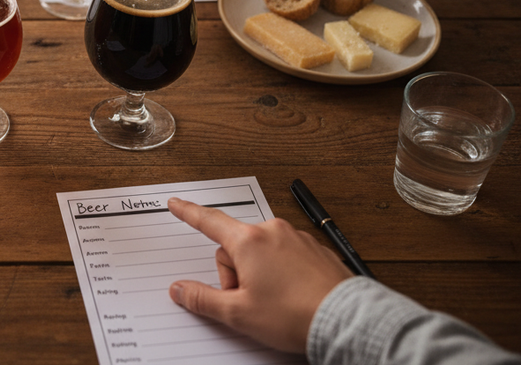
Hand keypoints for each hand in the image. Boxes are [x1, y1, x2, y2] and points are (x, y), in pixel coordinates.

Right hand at [166, 197, 351, 353]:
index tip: (176, 204)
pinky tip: (292, 295)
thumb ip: (202, 299)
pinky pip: (285, 255)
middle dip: (234, 273)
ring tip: (275, 302)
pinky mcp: (314, 249)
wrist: (346, 320)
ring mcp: (296, 238)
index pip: (208, 221)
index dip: (188, 213)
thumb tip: (180, 290)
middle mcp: (272, 231)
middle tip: (248, 301)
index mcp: (248, 241)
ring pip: (261, 251)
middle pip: (235, 246)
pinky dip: (282, 272)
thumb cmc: (295, 315)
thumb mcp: (239, 314)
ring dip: (259, 273)